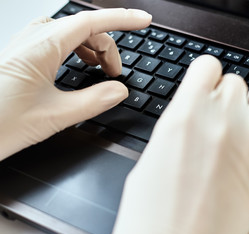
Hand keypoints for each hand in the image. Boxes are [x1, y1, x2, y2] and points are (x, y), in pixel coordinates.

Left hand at [0, 9, 151, 159]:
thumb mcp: (54, 116)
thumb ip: (93, 102)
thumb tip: (119, 91)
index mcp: (43, 48)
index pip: (92, 23)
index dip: (122, 20)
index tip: (142, 21)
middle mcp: (34, 40)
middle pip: (84, 29)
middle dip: (108, 48)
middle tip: (117, 74)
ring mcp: (27, 46)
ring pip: (71, 34)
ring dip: (93, 49)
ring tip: (102, 71)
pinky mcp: (23, 56)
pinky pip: (58, 41)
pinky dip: (77, 51)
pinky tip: (80, 67)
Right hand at [112, 55, 248, 233]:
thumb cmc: (154, 212)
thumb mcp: (152, 156)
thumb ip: (177, 127)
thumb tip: (190, 116)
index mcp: (185, 114)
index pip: (208, 66)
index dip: (207, 76)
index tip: (206, 86)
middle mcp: (222, 119)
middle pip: (236, 82)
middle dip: (227, 97)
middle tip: (219, 118)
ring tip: (244, 125)